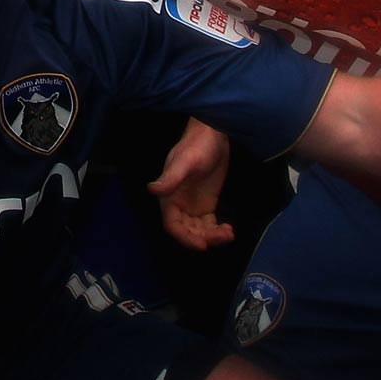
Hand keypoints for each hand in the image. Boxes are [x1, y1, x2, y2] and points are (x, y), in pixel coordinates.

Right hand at [148, 118, 234, 250]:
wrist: (213, 135)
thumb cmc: (197, 146)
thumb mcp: (184, 162)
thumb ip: (170, 178)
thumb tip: (151, 190)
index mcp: (169, 196)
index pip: (173, 225)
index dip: (185, 238)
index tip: (202, 245)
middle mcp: (179, 204)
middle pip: (188, 231)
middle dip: (204, 238)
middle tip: (223, 236)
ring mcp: (193, 205)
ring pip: (199, 230)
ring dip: (212, 236)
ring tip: (229, 233)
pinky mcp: (207, 203)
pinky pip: (209, 224)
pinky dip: (217, 231)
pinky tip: (229, 229)